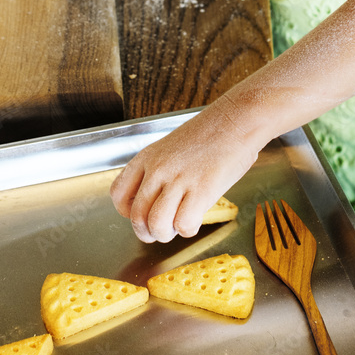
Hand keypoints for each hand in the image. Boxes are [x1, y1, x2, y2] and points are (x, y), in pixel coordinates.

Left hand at [110, 102, 262, 242]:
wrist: (235, 121)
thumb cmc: (209, 134)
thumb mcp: (170, 147)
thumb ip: (157, 171)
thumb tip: (151, 202)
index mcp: (147, 157)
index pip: (118, 194)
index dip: (127, 212)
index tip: (141, 215)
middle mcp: (158, 169)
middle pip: (137, 216)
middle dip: (147, 232)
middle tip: (160, 231)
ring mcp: (179, 180)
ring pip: (157, 225)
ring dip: (167, 234)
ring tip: (178, 225)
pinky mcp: (201, 191)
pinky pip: (184, 225)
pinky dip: (189, 229)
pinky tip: (196, 217)